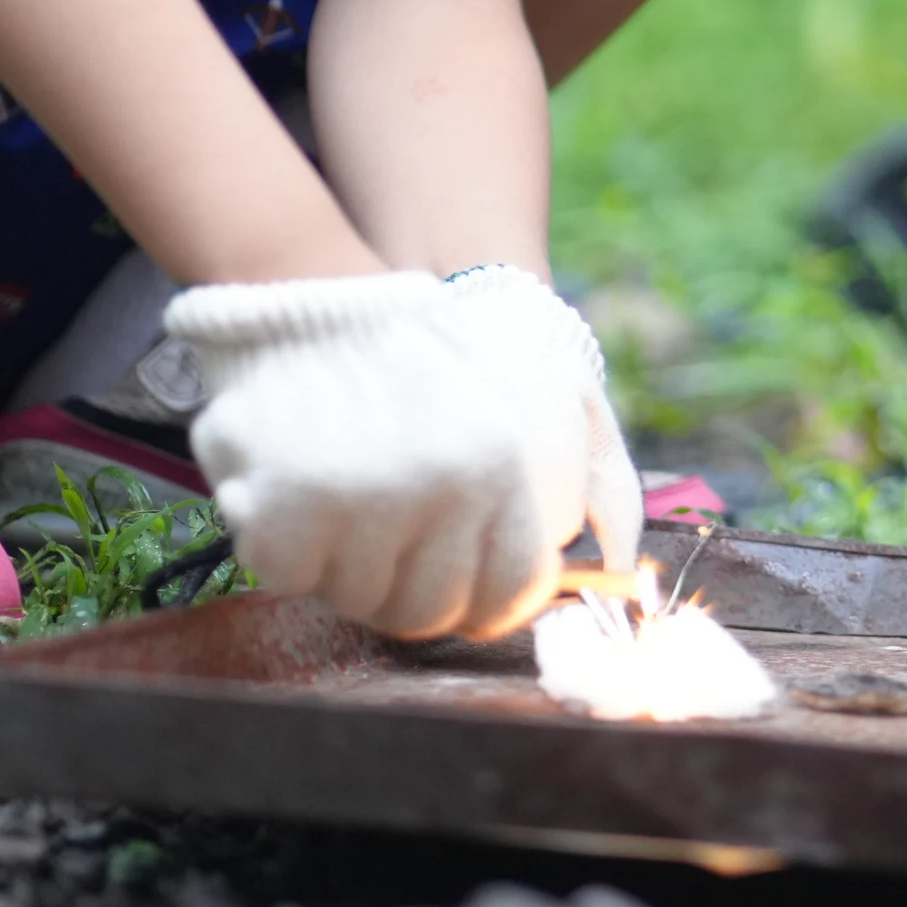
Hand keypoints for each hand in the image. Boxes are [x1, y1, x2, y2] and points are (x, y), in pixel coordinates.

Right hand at [168, 266, 638, 638]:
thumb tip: (621, 571)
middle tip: (385, 539)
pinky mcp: (289, 505)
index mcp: (509, 473)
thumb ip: (608, 487)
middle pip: (427, 610)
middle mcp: (443, 492)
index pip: (506, 597)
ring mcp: (365, 500)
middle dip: (405, 589)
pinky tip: (294, 494)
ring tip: (342, 499)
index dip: (476, 602)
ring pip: (358, 599)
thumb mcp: (565, 397)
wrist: (333, 295)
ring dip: (345, 567)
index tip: (453, 585)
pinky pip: (290, 575)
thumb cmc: (456, 355)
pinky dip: (284, 549)